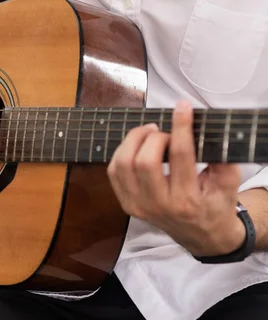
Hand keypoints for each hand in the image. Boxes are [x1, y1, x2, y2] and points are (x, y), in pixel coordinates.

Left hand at [107, 101, 244, 256]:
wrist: (200, 235)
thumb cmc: (214, 205)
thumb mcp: (229, 186)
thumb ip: (222, 161)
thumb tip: (208, 132)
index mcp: (187, 201)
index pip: (180, 156)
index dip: (181, 127)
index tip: (182, 107)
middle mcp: (159, 205)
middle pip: (144, 161)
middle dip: (154, 137)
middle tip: (164, 131)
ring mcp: (139, 206)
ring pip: (123, 164)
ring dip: (133, 141)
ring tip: (149, 134)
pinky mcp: (126, 204)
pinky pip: (114, 171)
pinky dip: (122, 153)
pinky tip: (136, 147)